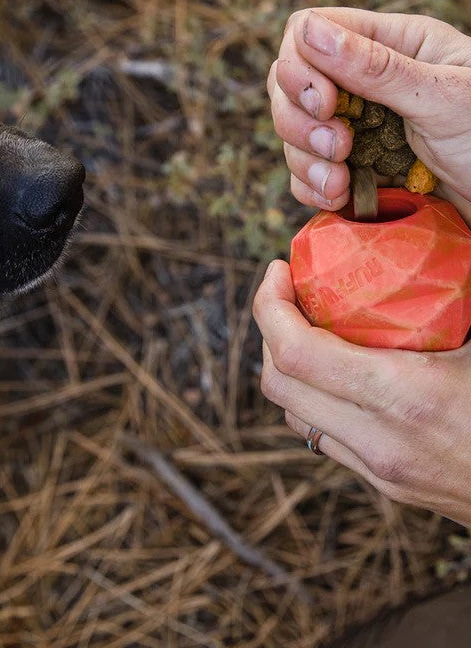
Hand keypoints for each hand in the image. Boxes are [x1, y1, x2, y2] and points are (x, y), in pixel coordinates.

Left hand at [253, 260, 470, 526]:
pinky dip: (311, 396)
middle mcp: (378, 440)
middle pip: (277, 384)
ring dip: (285, 366)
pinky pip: (321, 435)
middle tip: (285, 292)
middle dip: (267, 329)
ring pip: (292, 414)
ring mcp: (378, 467)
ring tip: (303, 325)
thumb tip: (446, 236)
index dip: (269, 305)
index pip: (295, 351)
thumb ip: (460, 294)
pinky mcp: (385, 482)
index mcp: (405, 397)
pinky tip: (335, 370)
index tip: (276, 271)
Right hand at [268, 7, 470, 222]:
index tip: (327, 104)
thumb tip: (309, 32)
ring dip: (306, 161)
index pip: (308, 34)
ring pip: (292, 135)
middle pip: (288, 86)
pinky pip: (304, 175)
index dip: (301, 67)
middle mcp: (365, 84)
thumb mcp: (441, 97)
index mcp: (391, 46)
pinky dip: (311, 188)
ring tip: (343, 182)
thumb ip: (375, 67)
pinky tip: (340, 198)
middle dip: (300, 121)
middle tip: (341, 146)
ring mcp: (354, 129)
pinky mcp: (351, 170)